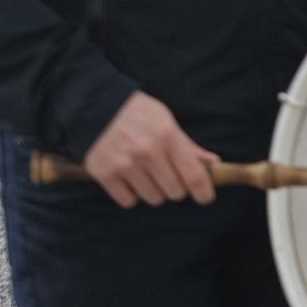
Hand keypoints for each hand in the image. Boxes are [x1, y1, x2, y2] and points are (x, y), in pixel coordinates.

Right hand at [82, 92, 218, 207]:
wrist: (93, 106)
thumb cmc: (136, 112)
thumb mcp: (166, 120)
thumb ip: (188, 145)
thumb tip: (213, 163)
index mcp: (167, 136)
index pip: (194, 176)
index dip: (204, 192)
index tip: (204, 197)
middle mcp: (147, 152)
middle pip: (175, 192)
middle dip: (176, 187)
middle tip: (167, 175)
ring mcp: (124, 164)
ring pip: (153, 199)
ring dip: (154, 191)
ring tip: (146, 174)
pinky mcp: (104, 173)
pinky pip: (128, 201)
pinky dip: (131, 194)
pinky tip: (128, 178)